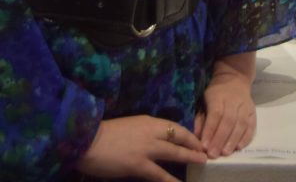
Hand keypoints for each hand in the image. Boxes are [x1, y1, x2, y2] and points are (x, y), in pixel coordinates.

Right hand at [74, 115, 207, 180]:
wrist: (87, 140)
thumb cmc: (104, 134)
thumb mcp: (130, 126)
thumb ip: (144, 131)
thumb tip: (156, 140)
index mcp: (148, 121)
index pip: (174, 126)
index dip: (188, 134)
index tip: (197, 140)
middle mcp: (151, 132)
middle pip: (179, 136)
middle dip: (194, 144)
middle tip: (206, 151)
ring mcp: (146, 148)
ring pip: (174, 153)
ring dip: (190, 158)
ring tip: (202, 163)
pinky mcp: (138, 165)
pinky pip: (159, 174)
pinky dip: (171, 181)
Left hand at [195, 52, 256, 157]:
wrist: (234, 78)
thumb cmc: (216, 92)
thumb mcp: (204, 99)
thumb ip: (200, 118)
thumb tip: (196, 137)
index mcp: (218, 96)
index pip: (215, 114)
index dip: (210, 130)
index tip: (204, 146)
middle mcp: (234, 100)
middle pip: (228, 121)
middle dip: (220, 139)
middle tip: (213, 154)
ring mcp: (245, 105)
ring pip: (240, 123)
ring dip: (233, 140)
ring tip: (225, 153)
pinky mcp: (253, 111)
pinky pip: (251, 125)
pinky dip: (246, 137)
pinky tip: (239, 147)